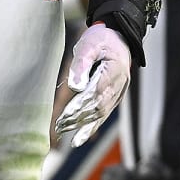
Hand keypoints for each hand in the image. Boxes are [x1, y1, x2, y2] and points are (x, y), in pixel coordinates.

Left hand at [53, 23, 131, 146]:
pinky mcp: (114, 99)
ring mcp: (118, 93)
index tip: (66, 113)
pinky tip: (77, 139)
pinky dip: (90, 129)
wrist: (118, 39)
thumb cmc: (102, 40)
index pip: (98, 91)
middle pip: (99, 106)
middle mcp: (120, 85)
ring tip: (62, 129)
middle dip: (78, 117)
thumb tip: (75, 87)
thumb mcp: (90, 44)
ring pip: (100, 114)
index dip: (82, 104)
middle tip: (59, 124)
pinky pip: (102, 116)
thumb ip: (82, 63)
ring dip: (81, 124)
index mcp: (115, 69)